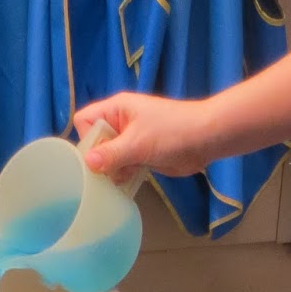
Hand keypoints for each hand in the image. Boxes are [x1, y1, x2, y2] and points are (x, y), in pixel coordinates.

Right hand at [72, 94, 215, 182]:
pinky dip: (124, 176)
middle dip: (101, 160)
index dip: (87, 140)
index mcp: (116, 110)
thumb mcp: (137, 143)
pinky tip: (131, 181)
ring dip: (113, 171)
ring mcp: (131, 140)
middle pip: (95, 143)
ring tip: (126, 176)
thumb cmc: (172, 132)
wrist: (205, 139)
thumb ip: (111, 154)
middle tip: (113, 170)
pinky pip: (123, 167)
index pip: (85, 121)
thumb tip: (87, 163)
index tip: (99, 156)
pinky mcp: (141, 155)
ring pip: (109, 158)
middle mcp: (120, 123)